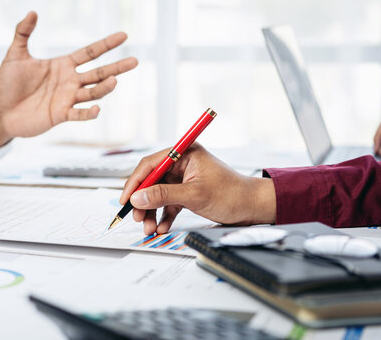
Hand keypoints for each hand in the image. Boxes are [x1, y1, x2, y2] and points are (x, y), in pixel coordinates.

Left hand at [0, 12, 137, 146]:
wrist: (0, 111)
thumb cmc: (7, 84)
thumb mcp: (14, 55)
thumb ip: (23, 33)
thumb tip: (32, 12)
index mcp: (62, 66)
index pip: (89, 53)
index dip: (106, 45)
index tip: (124, 35)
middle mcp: (69, 82)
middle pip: (98, 73)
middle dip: (116, 67)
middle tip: (135, 61)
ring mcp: (66, 99)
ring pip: (92, 93)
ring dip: (104, 88)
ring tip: (114, 81)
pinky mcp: (59, 115)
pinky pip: (78, 114)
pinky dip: (88, 113)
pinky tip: (97, 109)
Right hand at [119, 144, 276, 234]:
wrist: (253, 208)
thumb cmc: (232, 194)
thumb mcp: (194, 195)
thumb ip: (164, 195)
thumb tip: (139, 197)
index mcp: (184, 153)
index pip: (150, 165)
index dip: (135, 182)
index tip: (127, 199)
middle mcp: (182, 163)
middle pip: (151, 180)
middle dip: (143, 201)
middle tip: (137, 217)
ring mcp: (184, 178)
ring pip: (158, 194)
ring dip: (152, 212)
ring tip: (149, 227)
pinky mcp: (187, 192)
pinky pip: (168, 203)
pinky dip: (164, 216)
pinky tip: (162, 227)